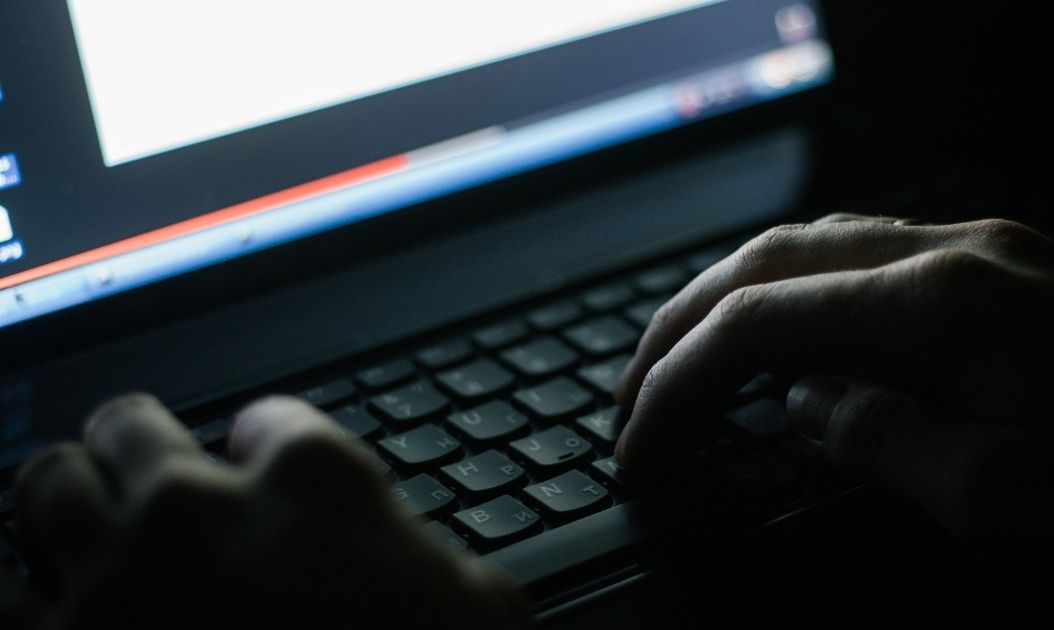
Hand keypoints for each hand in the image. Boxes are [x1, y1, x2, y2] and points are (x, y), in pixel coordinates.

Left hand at [15, 394, 525, 628]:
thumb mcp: (483, 612)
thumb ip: (442, 561)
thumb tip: (431, 564)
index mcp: (313, 482)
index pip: (266, 419)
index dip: (263, 448)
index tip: (256, 471)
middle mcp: (200, 508)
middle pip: (128, 426)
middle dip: (136, 449)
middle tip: (149, 484)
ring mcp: (114, 578)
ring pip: (42, 484)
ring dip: (63, 504)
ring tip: (82, 532)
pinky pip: (2, 598)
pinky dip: (25, 599)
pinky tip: (54, 613)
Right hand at [614, 215, 1053, 577]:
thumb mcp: (1001, 501)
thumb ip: (876, 437)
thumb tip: (800, 405)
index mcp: (942, 302)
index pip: (759, 324)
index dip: (677, 383)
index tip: (636, 441)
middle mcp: (959, 251)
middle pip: (772, 260)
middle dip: (684, 322)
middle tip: (632, 389)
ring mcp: (993, 249)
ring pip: (820, 243)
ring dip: (738, 295)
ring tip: (688, 352)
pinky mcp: (1018, 269)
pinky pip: (876, 257)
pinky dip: (806, 291)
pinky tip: (795, 329)